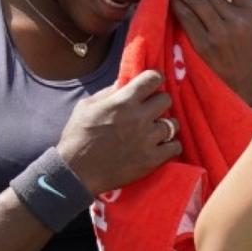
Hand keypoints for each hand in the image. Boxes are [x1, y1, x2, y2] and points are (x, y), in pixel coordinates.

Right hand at [57, 70, 181, 193]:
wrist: (76, 172)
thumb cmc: (77, 137)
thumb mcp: (87, 106)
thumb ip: (108, 93)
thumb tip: (125, 82)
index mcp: (123, 101)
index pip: (153, 78)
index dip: (154, 78)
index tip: (152, 84)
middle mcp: (139, 118)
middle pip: (166, 99)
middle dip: (159, 102)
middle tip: (151, 110)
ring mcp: (147, 139)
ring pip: (174, 124)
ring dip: (166, 125)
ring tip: (156, 131)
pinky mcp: (152, 160)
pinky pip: (175, 147)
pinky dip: (170, 146)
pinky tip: (161, 147)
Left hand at [171, 0, 251, 105]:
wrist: (244, 86)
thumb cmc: (245, 52)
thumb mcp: (251, 26)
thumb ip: (236, 5)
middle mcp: (237, 21)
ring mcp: (220, 34)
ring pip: (194, 1)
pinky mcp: (204, 46)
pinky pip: (186, 18)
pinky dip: (176, 6)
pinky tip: (172, 2)